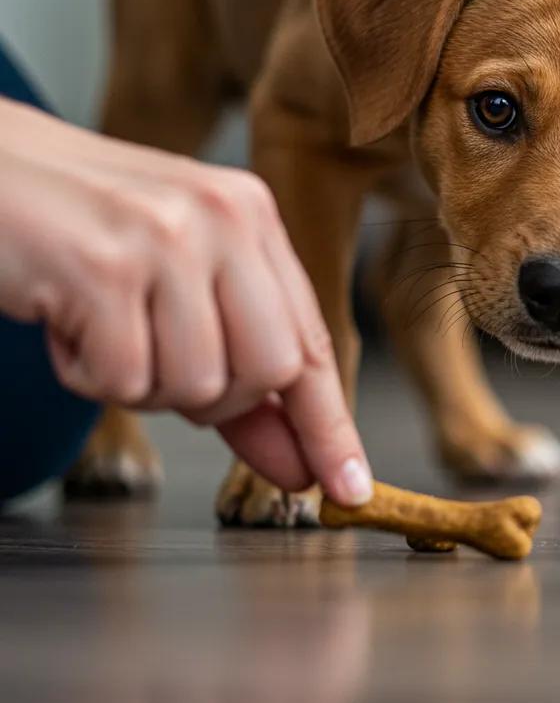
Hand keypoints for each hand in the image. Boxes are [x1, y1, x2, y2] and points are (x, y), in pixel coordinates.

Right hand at [0, 98, 372, 505]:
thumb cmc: (86, 233)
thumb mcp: (180, 285)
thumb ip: (240, 366)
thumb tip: (297, 459)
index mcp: (253, 217)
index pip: (311, 341)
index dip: (329, 423)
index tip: (347, 485)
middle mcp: (224, 218)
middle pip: (270, 371)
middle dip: (218, 399)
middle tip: (158, 360)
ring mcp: (168, 239)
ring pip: (197, 385)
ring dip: (142, 384)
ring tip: (104, 328)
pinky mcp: (104, 268)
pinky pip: (123, 382)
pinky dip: (88, 374)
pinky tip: (69, 324)